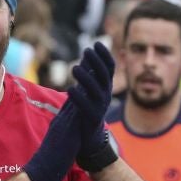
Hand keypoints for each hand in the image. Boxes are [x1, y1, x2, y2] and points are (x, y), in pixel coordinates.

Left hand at [70, 44, 118, 168]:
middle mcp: (106, 95)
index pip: (110, 68)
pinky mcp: (92, 119)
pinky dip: (78, 98)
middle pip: (104, 76)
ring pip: (97, 90)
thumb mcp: (89, 88)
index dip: (105, 55)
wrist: (88, 138)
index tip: (97, 43)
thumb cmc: (87, 109)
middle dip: (96, 62)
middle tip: (86, 50)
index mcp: (105, 86)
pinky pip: (86, 107)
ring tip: (74, 67)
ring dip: (86, 78)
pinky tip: (70, 89)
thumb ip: (89, 71)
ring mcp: (100, 107)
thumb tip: (87, 52)